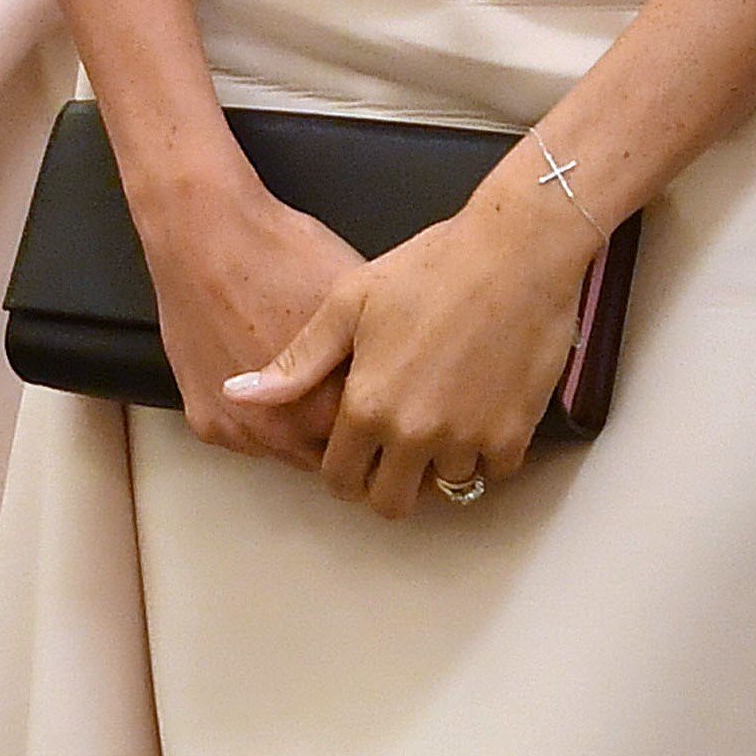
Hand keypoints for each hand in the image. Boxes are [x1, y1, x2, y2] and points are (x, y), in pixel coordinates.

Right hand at [137, 158, 369, 470]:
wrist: (206, 234)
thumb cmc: (282, 257)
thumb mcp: (359, 307)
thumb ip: (381, 363)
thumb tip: (408, 385)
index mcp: (327, 409)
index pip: (375, 448)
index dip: (388, 430)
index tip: (395, 419)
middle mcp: (279, 433)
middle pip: (331, 458)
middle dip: (348, 440)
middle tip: (355, 403)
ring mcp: (236, 431)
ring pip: (286, 451)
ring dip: (302, 432)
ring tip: (308, 386)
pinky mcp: (204, 421)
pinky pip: (245, 436)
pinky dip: (262, 419)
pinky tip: (274, 381)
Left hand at [225, 162, 592, 520]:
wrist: (518, 252)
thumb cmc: (433, 267)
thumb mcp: (350, 304)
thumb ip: (298, 361)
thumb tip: (238, 394)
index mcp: (368, 407)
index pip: (340, 480)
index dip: (341, 470)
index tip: (353, 451)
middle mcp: (416, 434)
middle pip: (391, 503)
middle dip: (385, 483)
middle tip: (393, 451)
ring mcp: (468, 437)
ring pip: (445, 485)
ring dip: (439, 462)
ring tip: (440, 416)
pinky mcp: (513, 432)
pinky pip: (494, 469)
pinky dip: (486, 450)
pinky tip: (478, 411)